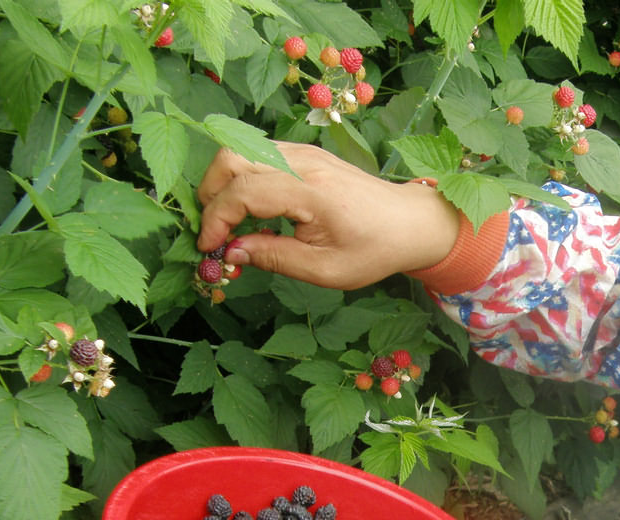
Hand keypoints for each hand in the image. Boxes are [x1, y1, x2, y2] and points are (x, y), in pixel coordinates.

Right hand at [196, 142, 459, 288]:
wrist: (409, 223)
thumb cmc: (374, 250)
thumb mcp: (325, 269)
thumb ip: (274, 258)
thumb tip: (230, 253)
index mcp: (311, 191)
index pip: (243, 191)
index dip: (216, 219)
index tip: (209, 248)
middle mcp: (304, 161)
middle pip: (232, 157)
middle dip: (210, 194)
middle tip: (213, 232)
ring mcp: (304, 151)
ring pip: (241, 150)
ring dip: (224, 184)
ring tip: (230, 224)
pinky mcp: (304, 152)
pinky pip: (259, 154)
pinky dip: (243, 177)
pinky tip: (252, 210)